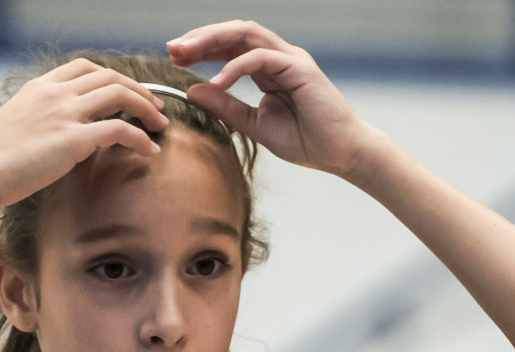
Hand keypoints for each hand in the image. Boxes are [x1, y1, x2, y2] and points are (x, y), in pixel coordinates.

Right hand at [0, 60, 168, 206]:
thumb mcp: (18, 125)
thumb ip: (43, 120)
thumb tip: (63, 135)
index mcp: (41, 87)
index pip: (85, 68)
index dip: (113, 77)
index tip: (128, 92)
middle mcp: (56, 93)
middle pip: (109, 77)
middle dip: (139, 90)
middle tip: (155, 108)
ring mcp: (66, 113)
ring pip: (120, 95)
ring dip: (146, 108)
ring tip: (159, 125)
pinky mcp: (74, 140)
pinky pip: (120, 130)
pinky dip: (140, 138)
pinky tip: (149, 150)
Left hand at [167, 20, 369, 175]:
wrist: (341, 154)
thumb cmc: (306, 142)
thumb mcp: (255, 125)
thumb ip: (226, 107)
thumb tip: (193, 91)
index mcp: (268, 69)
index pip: (229, 47)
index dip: (201, 49)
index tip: (175, 58)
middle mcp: (278, 57)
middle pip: (234, 34)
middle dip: (200, 38)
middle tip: (172, 48)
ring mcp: (290, 59)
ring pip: (245, 35)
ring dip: (212, 41)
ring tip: (187, 54)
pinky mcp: (299, 67)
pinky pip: (260, 58)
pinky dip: (235, 67)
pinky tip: (216, 81)